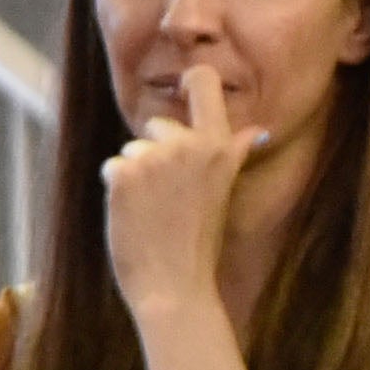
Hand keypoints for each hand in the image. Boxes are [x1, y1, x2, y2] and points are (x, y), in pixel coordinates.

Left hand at [100, 67, 260, 327]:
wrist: (174, 288)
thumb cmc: (199, 245)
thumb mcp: (222, 193)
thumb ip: (233, 154)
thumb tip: (257, 130)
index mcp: (218, 146)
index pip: (203, 80)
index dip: (191, 80)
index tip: (184, 91)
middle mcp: (187, 145)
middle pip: (156, 127)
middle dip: (156, 156)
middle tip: (171, 201)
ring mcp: (153, 158)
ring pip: (131, 152)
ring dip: (136, 179)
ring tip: (154, 214)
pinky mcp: (122, 174)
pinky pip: (112, 168)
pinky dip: (117, 191)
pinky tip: (134, 218)